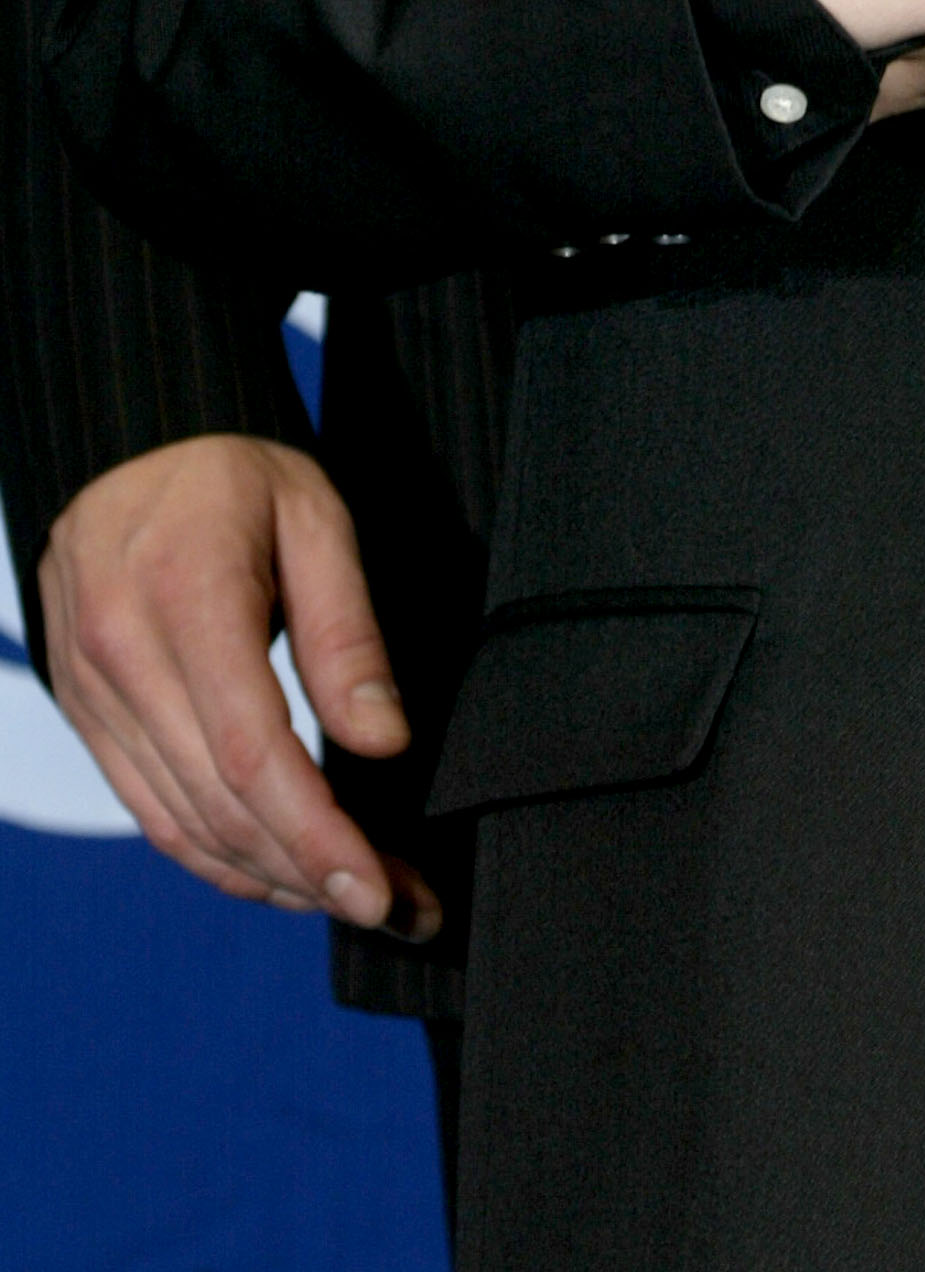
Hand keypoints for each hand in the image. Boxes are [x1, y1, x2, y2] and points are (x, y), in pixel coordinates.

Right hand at [39, 436, 440, 937]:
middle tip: (403, 906)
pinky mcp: (90, 717)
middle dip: (315, 874)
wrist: (126, 448)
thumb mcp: (315, 518)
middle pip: (222, 806)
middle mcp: (124, 661)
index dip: (318, 836)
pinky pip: (152, 810)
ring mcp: (96, 697)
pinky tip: (282, 872)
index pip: (253, 755)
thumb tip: (384, 743)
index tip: (381, 889)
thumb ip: (347, 633)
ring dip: (273, 879)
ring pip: (184, 825)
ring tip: (360, 898)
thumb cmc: (233, 475)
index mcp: (185, 600)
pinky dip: (218, 856)